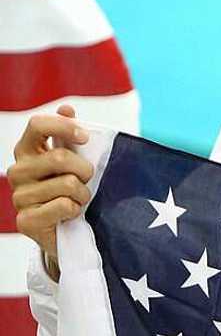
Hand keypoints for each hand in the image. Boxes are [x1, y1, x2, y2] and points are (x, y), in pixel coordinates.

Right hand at [7, 105, 92, 278]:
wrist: (67, 227)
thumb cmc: (72, 187)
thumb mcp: (74, 159)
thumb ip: (69, 134)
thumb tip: (66, 107)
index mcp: (27, 150)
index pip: (37, 125)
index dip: (64, 127)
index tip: (84, 137)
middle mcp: (17, 171)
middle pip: (60, 157)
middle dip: (85, 169)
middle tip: (87, 180)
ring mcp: (19, 196)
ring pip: (68, 184)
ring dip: (83, 194)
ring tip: (79, 200)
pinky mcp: (25, 220)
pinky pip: (63, 206)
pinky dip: (76, 209)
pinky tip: (71, 213)